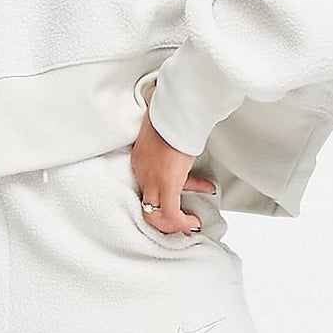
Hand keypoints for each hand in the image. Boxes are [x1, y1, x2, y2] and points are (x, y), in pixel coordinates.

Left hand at [131, 110, 217, 232]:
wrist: (177, 108)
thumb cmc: (173, 113)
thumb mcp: (167, 129)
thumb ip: (168, 134)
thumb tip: (174, 124)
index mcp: (139, 159)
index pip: (150, 185)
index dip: (170, 193)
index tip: (188, 190)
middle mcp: (141, 172)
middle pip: (146, 205)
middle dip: (165, 217)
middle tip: (182, 219)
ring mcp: (152, 179)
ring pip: (153, 215)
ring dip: (173, 224)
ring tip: (190, 223)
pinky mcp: (167, 183)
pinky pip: (171, 214)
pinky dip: (182, 222)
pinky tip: (193, 221)